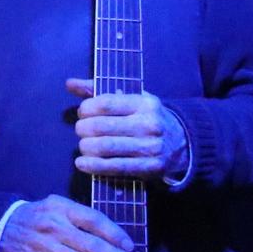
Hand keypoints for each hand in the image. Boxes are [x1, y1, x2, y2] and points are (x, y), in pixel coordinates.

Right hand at [0, 195, 141, 251]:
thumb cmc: (36, 219)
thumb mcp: (56, 207)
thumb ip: (81, 219)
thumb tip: (116, 240)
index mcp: (62, 208)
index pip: (94, 219)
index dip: (116, 234)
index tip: (131, 247)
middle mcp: (54, 227)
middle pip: (92, 245)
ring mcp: (44, 247)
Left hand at [67, 78, 189, 179]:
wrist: (182, 144)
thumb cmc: (148, 119)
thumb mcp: (131, 100)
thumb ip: (99, 91)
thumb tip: (70, 83)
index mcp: (144, 103)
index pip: (105, 103)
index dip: (86, 108)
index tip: (83, 113)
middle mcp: (149, 124)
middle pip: (101, 126)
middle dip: (83, 129)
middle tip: (81, 131)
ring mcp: (150, 147)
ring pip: (105, 147)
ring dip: (86, 147)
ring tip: (83, 146)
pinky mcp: (149, 168)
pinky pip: (114, 167)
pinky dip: (93, 166)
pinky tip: (81, 163)